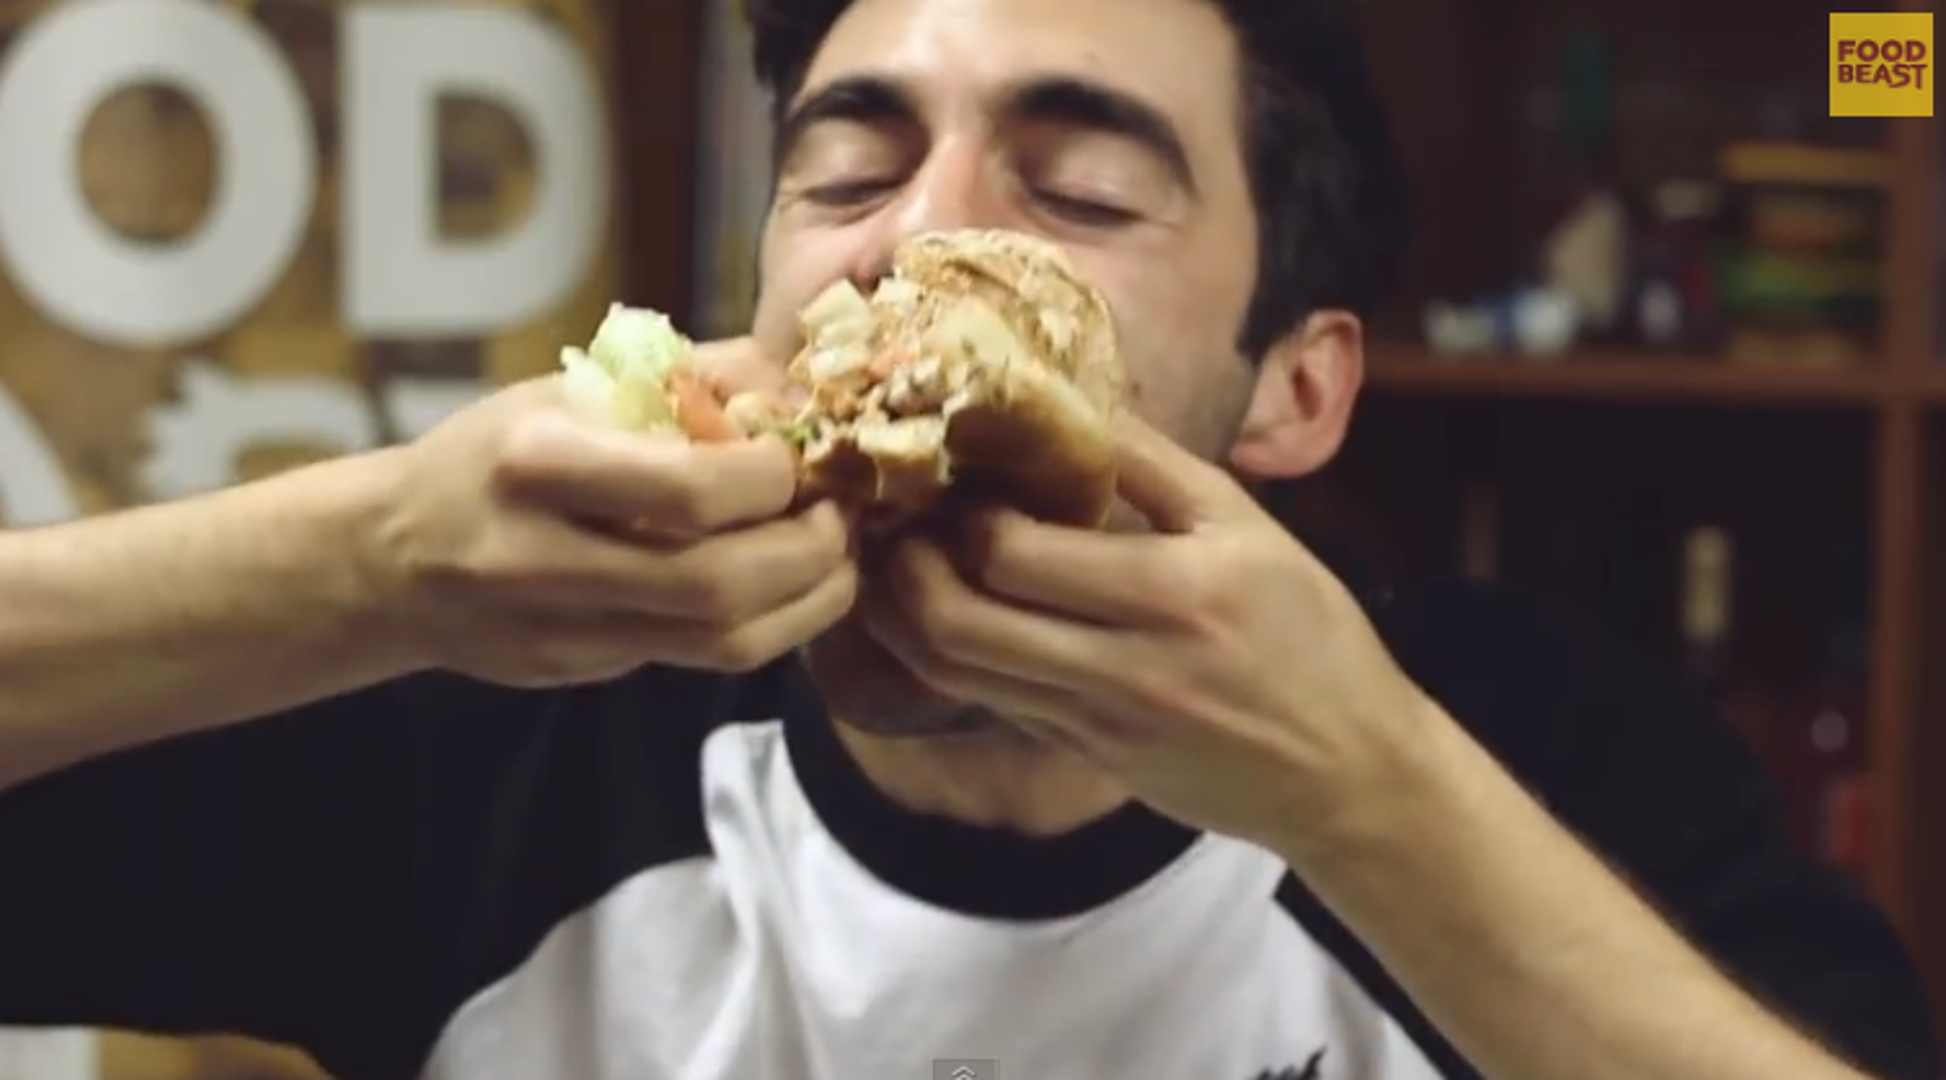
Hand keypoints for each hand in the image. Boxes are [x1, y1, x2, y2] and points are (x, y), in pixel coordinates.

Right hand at [366, 339, 857, 686]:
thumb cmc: (491, 458)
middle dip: (809, 552)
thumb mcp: (565, 393)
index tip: (797, 457)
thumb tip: (796, 383)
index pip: (689, 491)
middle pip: (717, 586)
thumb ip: (684, 381)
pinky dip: (766, 624)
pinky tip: (785, 584)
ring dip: (807, 604)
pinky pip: (701, 659)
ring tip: (833, 557)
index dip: (771, 478)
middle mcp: (542, 558)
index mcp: (534, 466)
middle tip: (839, 517)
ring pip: (722, 645)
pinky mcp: (583, 673)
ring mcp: (562, 630)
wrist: (391, 560)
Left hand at [859, 414, 1433, 846]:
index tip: (951, 472)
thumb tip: (1070, 400)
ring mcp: (1098, 723)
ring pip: (957, 674)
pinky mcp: (1088, 756)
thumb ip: (1154, 466)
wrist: (1348, 772)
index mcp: (1173, 593)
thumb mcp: (1249, 529)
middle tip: (897, 519)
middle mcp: (1125, 667)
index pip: (1015, 553)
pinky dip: (948, 658)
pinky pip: (991, 703)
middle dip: (907, 566)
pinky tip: (936, 616)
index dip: (961, 512)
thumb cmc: (1309, 635)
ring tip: (893, 564)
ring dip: (905, 617)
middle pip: (961, 622)